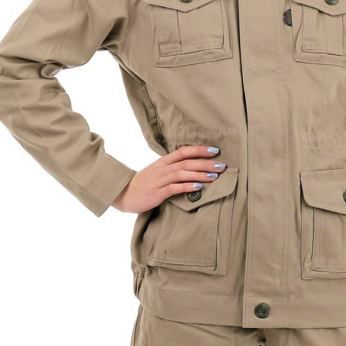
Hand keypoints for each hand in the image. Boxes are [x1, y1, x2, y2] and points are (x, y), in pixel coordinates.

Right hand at [111, 144, 226, 213]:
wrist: (124, 194)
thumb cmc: (144, 184)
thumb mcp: (158, 172)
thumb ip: (173, 169)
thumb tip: (192, 168)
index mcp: (163, 162)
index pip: (183, 151)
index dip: (199, 150)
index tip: (215, 150)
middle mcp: (162, 168)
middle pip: (186, 162)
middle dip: (205, 163)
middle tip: (222, 165)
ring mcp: (159, 180)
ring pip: (182, 174)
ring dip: (200, 174)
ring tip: (214, 176)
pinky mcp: (157, 192)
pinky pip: (174, 188)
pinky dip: (187, 186)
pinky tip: (198, 187)